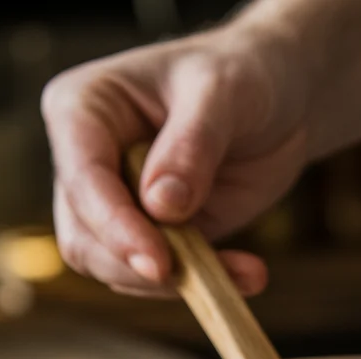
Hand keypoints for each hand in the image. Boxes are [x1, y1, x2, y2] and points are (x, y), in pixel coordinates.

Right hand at [41, 27, 309, 297]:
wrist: (279, 98)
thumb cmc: (242, 73)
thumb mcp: (223, 93)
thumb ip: (192, 145)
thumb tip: (161, 205)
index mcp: (81, 109)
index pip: (81, 178)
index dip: (114, 225)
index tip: (158, 261)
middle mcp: (87, 161)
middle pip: (86, 237)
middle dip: (141, 265)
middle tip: (204, 279)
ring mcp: (117, 203)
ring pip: (116, 267)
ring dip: (178, 282)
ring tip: (246, 273)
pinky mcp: (153, 234)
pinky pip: (160, 276)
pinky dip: (204, 283)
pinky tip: (249, 273)